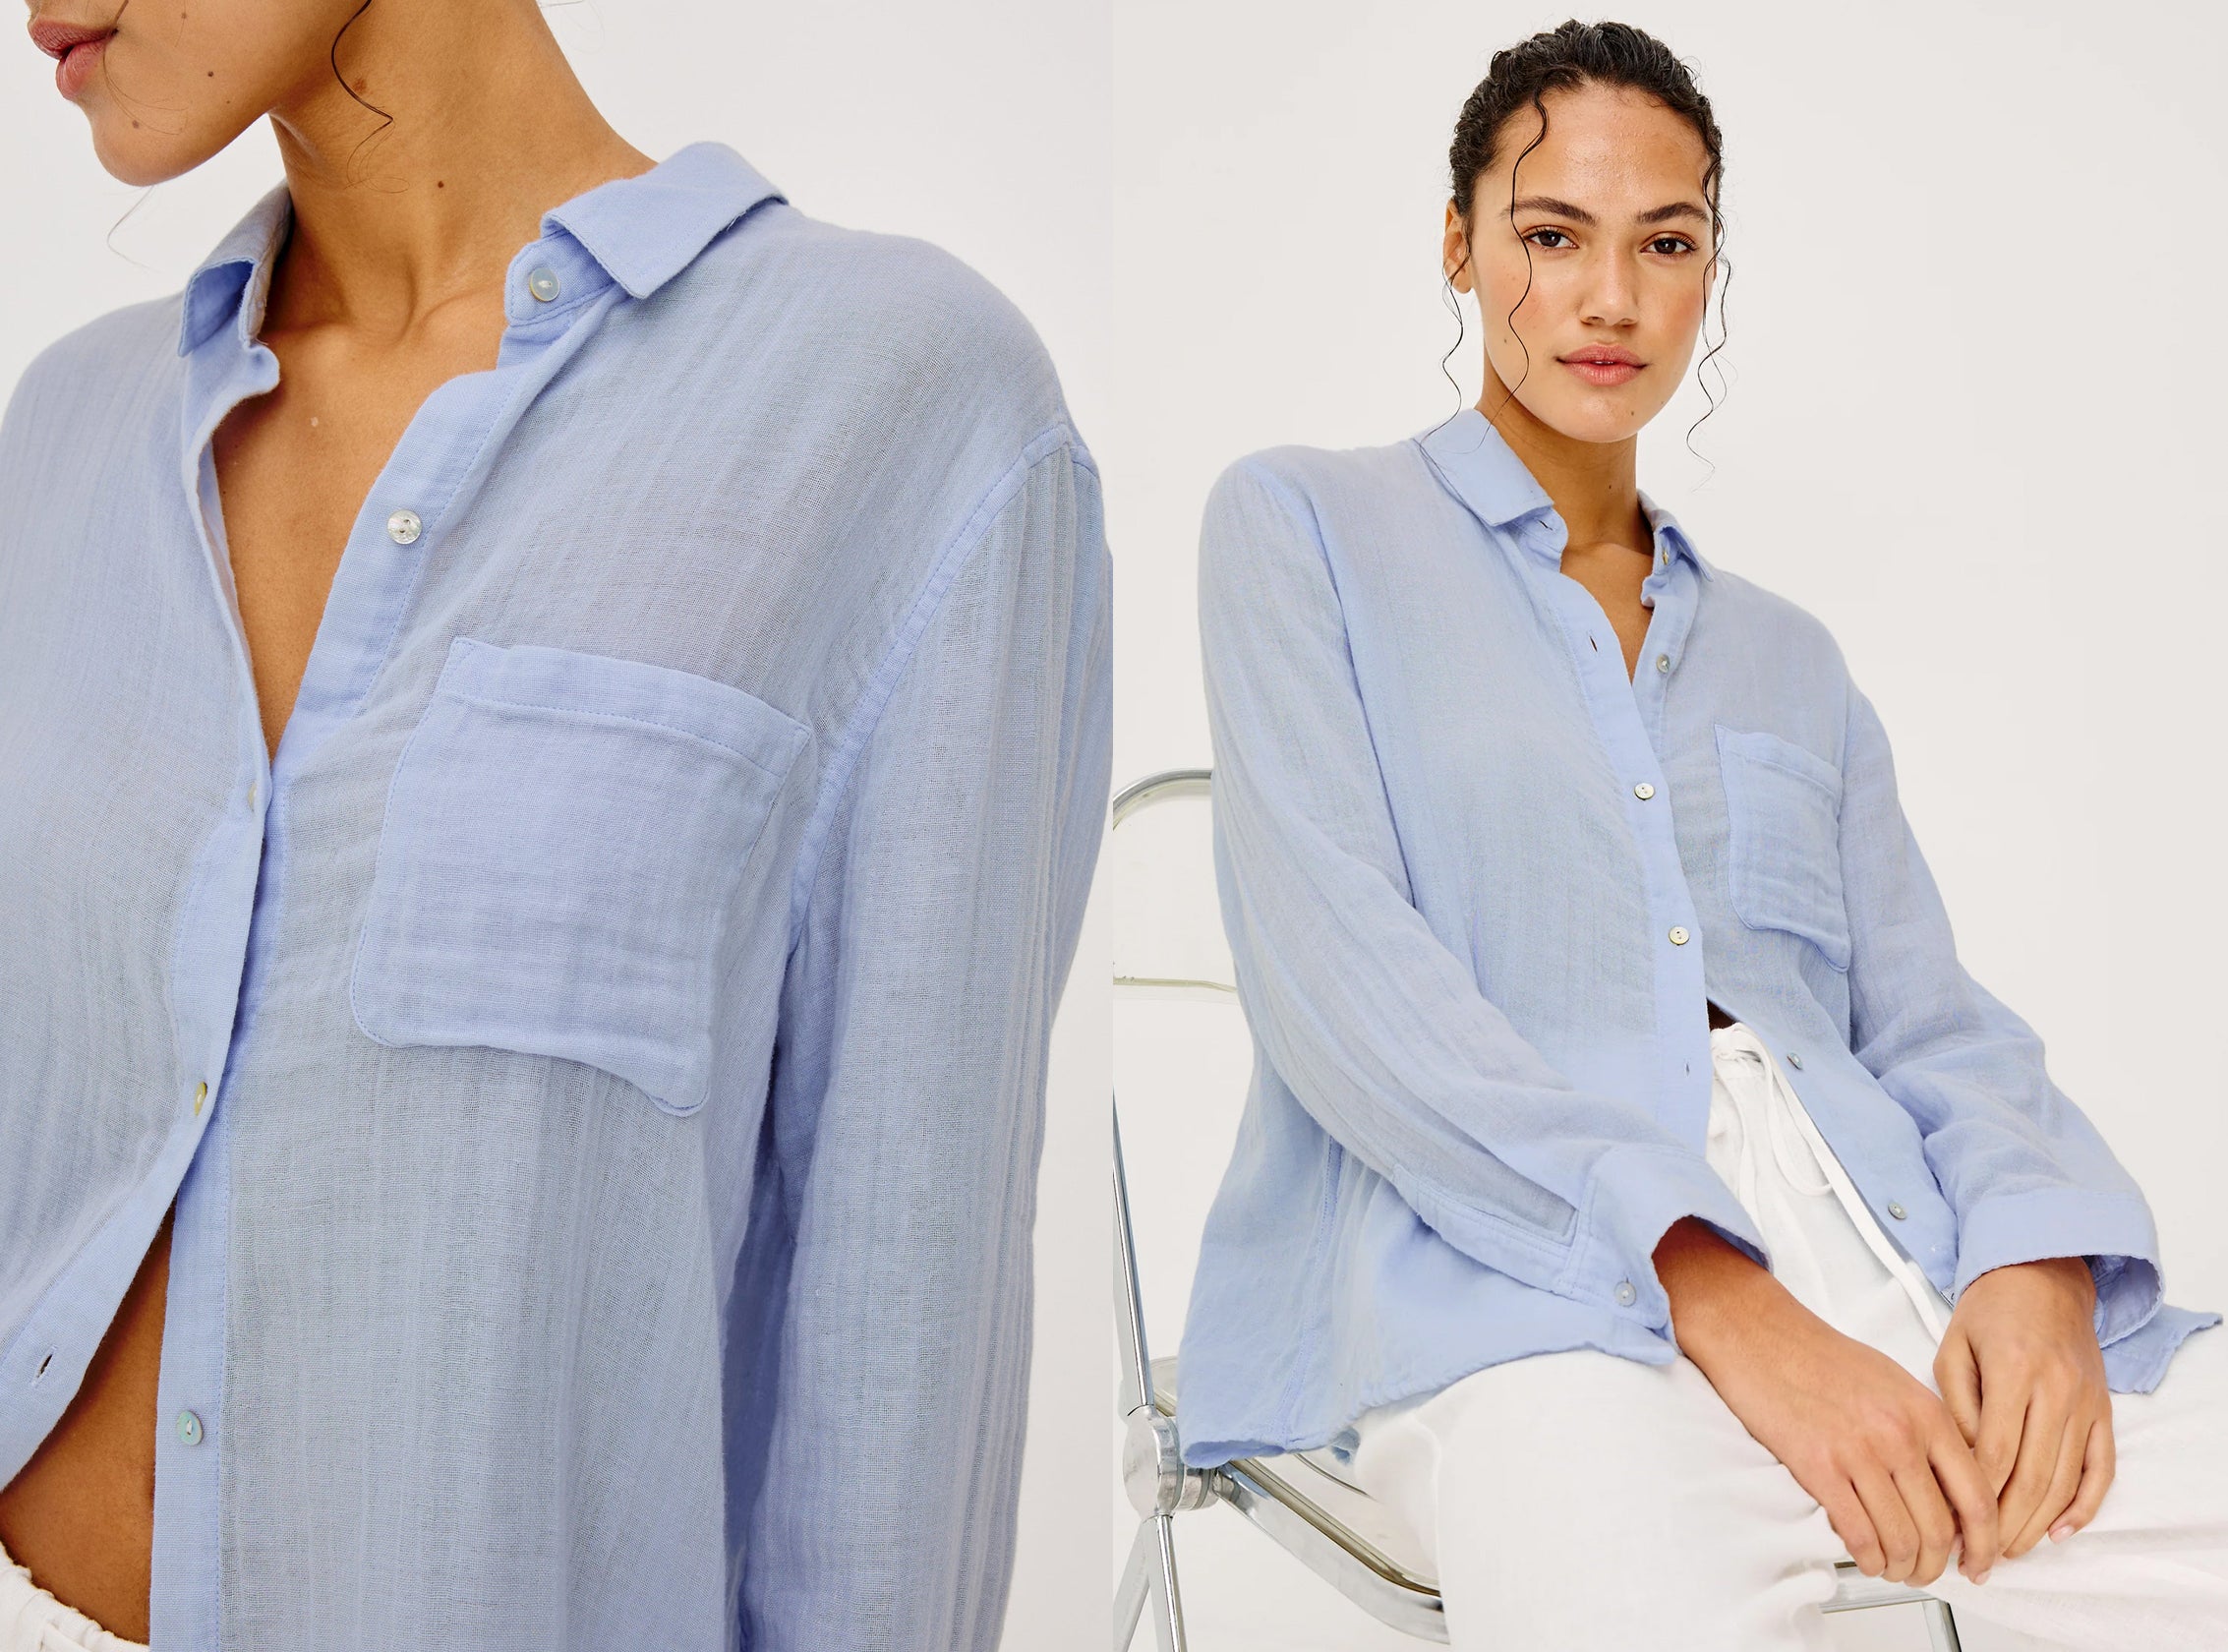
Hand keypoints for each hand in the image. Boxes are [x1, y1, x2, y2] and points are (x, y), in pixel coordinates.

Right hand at [1656, 1219, 2000, 1586]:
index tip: (1978, 1563)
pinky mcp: (1818, 1466)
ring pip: (1901, 1539)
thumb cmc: (1821, 1358)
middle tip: (1928, 1572)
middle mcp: (1901, 1435)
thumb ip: (1928, 1432)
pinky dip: (1868, 1558)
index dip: (1984, 1544)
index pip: (1977, 1498)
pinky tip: (1866, 1557)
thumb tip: (1949, 1491)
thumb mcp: (1895, 1384)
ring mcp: (1860, 1452)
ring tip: (1895, 1569)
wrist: (1761, 1335)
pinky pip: (1858, 1534)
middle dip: (1936, 1565)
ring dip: (1902, 1568)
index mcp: (1927, 1414)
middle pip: (1939, 1529)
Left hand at [1934, 1257, 2111, 1563]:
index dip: (1974, 1494)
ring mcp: (2086, 1404)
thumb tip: (1953, 1464)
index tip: (1951, 1520)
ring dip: (2038, 1523)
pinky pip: (2101, 1469)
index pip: (1995, 1451)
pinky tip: (2062, 1530)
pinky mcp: (2104, 1411)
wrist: (2044, 1276)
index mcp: (2014, 1372)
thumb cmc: (1990, 1311)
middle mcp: (2057, 1390)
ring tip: (2010, 1548)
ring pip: (2066, 1480)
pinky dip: (2085, 1505)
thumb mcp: (1954, 1348)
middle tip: (1979, 1551)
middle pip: (2033, 1476)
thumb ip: (1954, 1405)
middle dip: (2004, 1522)